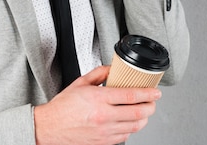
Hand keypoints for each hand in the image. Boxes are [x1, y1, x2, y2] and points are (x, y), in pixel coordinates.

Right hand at [34, 66, 161, 144]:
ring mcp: (105, 131)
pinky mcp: (104, 142)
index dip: (147, 93)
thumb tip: (113, 69)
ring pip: (135, 126)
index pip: (131, 96)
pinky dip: (132, 128)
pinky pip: (126, 136)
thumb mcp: (80, 83)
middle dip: (151, 106)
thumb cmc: (63, 107)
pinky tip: (130, 121)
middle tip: (153, 101)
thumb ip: (99, 73)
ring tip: (144, 111)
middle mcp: (103, 116)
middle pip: (138, 113)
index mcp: (98, 99)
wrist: (50, 127)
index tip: (155, 91)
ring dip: (144, 118)